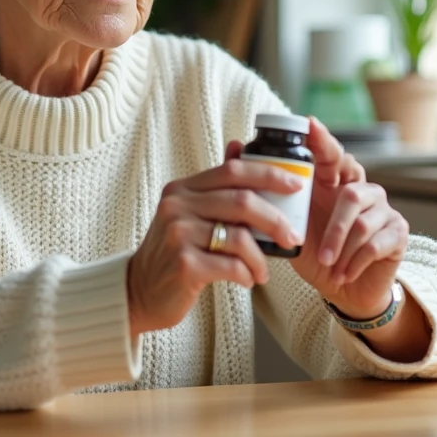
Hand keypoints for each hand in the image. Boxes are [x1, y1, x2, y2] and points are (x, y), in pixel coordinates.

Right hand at [127, 160, 303, 337]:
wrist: (140, 290)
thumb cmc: (173, 252)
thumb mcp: (188, 213)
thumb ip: (214, 186)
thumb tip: (239, 146)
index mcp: (182, 189)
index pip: (232, 171)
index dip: (269, 174)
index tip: (296, 185)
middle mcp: (177, 206)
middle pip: (241, 201)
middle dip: (275, 220)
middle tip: (292, 237)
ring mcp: (178, 234)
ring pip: (239, 237)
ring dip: (261, 257)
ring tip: (263, 271)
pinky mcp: (183, 264)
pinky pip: (231, 266)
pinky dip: (246, 274)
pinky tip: (246, 280)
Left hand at [226, 117, 408, 319]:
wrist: (343, 291)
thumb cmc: (314, 252)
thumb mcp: (285, 225)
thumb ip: (263, 191)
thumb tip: (234, 146)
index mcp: (332, 182)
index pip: (329, 153)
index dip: (322, 138)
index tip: (309, 124)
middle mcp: (361, 187)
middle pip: (353, 173)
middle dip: (334, 198)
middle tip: (323, 213)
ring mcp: (383, 208)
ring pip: (361, 216)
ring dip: (338, 242)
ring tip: (325, 262)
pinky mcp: (398, 232)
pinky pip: (375, 242)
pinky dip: (354, 261)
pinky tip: (342, 274)